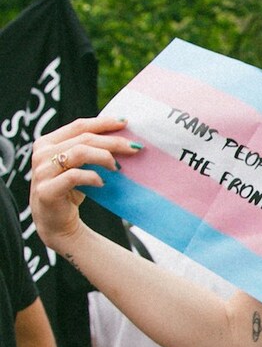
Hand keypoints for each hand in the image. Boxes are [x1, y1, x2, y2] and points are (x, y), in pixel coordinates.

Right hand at [30, 117, 137, 250]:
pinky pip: (74, 176)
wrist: (56, 223)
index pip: (79, 126)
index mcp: (47, 142)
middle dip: (112, 141)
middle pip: (83, 139)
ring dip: (104, 157)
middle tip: (134, 147)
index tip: (125, 123)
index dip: (103, 123)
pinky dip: (93, 177)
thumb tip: (122, 138)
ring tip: (118, 168)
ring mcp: (42, 172)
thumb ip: (88, 150)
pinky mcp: (47, 190)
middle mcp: (42, 154)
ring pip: (79, 153)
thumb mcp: (77, 166)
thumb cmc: (70, 191)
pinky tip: (103, 183)